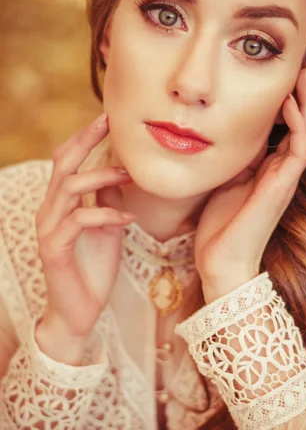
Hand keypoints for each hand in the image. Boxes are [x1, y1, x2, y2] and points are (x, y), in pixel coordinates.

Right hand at [35, 112, 135, 362]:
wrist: (79, 312)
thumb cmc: (93, 268)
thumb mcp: (106, 228)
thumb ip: (108, 201)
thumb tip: (121, 173)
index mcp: (60, 203)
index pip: (68, 160)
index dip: (85, 137)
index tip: (108, 117)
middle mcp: (50, 210)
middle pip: (63, 164)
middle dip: (87, 140)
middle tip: (111, 123)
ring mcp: (50, 229)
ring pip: (70, 187)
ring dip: (102, 177)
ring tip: (130, 176)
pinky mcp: (55, 249)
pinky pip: (79, 221)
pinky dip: (107, 215)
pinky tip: (129, 219)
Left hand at [194, 66, 305, 301]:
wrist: (220, 262)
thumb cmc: (219, 226)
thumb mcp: (224, 182)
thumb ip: (233, 160)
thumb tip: (225, 131)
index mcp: (268, 171)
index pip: (285, 129)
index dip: (286, 103)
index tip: (279, 77)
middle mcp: (282, 172)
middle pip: (303, 126)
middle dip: (303, 96)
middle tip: (300, 67)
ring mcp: (285, 179)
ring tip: (304, 75)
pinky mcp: (282, 186)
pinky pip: (300, 148)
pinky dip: (298, 123)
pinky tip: (289, 102)